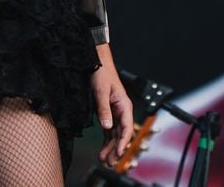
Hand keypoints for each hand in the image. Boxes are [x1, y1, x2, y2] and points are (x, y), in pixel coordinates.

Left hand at [91, 45, 133, 167]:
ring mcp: (115, 113)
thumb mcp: (101, 91)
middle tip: (110, 162)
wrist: (96, 62)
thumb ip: (104, 109)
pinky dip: (106, 141)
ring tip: (104, 160)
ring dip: (110, 148)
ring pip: (115, 135)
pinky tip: (103, 150)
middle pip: (121, 134)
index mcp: (124, 105)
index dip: (123, 142)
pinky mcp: (107, 113)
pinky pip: (109, 131)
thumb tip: (107, 127)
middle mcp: (121, 111)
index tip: (119, 153)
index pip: (127, 128)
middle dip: (116, 149)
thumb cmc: (102, 73)